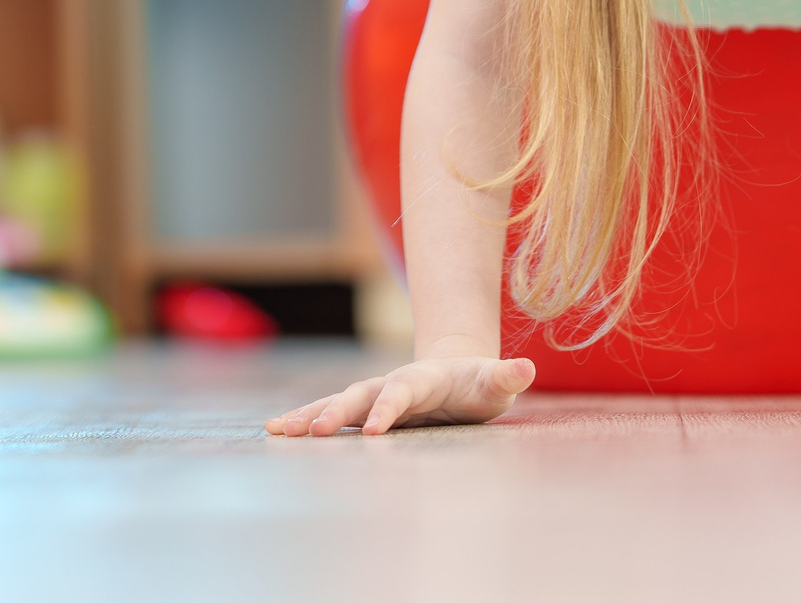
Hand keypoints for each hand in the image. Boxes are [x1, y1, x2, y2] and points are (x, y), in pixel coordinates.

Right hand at [266, 355, 535, 436]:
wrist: (455, 371)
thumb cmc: (479, 383)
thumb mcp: (496, 383)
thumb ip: (506, 376)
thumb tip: (524, 368)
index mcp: (422, 379)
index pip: (402, 393)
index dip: (387, 409)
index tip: (371, 432)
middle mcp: (390, 384)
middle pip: (358, 395)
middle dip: (336, 413)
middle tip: (312, 432)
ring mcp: (374, 396)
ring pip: (336, 403)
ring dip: (308, 415)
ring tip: (278, 429)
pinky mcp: (364, 411)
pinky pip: (329, 415)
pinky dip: (303, 420)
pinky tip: (275, 430)